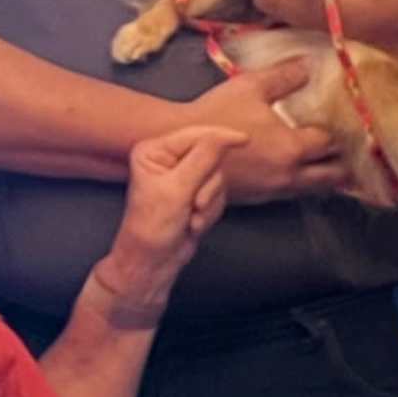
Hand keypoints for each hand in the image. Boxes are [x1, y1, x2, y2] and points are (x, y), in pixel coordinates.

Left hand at [98, 129, 235, 305]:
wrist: (153, 261)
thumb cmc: (153, 227)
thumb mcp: (177, 189)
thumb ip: (203, 159)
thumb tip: (226, 136)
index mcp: (154, 150)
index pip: (195, 135)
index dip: (220, 137)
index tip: (244, 139)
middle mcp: (168, 159)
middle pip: (210, 156)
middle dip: (207, 185)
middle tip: (195, 205)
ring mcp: (183, 176)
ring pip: (217, 177)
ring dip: (209, 202)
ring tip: (191, 219)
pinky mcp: (195, 192)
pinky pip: (218, 193)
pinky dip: (211, 211)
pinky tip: (194, 223)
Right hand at [171, 60, 347, 203]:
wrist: (179, 146)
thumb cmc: (217, 113)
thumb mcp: (251, 86)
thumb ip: (284, 76)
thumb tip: (309, 65)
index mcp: (292, 148)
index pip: (329, 143)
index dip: (339, 131)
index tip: (344, 121)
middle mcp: (289, 175)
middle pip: (330, 177)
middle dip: (342, 163)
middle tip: (351, 150)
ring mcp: (273, 191)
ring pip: (312, 189)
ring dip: (324, 176)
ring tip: (331, 162)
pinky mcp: (258, 198)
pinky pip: (291, 194)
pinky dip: (302, 183)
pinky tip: (297, 169)